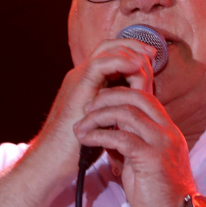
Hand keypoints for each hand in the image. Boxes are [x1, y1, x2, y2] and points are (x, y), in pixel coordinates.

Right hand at [35, 38, 157, 181]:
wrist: (52, 161)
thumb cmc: (77, 147)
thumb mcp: (103, 122)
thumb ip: (117, 108)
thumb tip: (139, 104)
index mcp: (88, 82)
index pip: (111, 53)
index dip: (132, 51)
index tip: (151, 58)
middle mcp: (81, 76)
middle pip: (109, 46)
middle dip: (134, 45)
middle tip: (153, 53)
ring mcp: (78, 80)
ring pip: (105, 50)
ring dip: (129, 51)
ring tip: (146, 59)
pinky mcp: (77, 89)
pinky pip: (99, 65)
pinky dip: (120, 62)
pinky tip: (135, 67)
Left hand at [73, 49, 195, 206]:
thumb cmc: (157, 194)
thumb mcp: (143, 161)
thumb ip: (131, 143)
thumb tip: (108, 131)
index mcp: (168, 130)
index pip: (144, 97)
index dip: (119, 94)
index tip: (97, 103)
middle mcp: (168, 131)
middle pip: (137, 96)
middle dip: (107, 97)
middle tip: (86, 107)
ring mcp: (162, 143)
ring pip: (127, 113)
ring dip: (98, 116)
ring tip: (81, 126)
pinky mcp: (152, 158)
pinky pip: (121, 137)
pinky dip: (100, 135)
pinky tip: (87, 139)